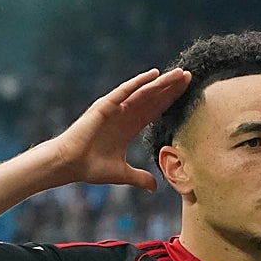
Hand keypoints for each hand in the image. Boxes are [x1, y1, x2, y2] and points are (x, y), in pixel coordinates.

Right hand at [54, 68, 191, 191]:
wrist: (70, 164)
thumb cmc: (91, 168)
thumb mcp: (122, 174)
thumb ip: (139, 178)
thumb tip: (154, 187)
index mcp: (129, 127)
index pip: (155, 110)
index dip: (170, 101)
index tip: (187, 92)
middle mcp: (124, 114)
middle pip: (154, 98)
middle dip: (171, 88)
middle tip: (190, 76)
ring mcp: (116, 108)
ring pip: (144, 92)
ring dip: (162, 83)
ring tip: (179, 73)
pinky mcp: (105, 106)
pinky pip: (125, 91)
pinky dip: (139, 82)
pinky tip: (154, 74)